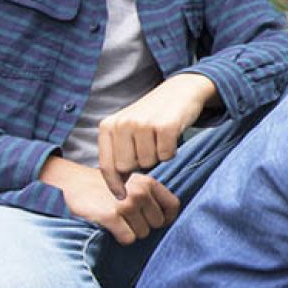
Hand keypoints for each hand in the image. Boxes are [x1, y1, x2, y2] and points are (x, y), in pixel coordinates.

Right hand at [37, 157, 179, 244]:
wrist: (73, 184)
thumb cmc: (106, 187)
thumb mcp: (132, 183)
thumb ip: (150, 195)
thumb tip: (166, 218)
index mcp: (149, 183)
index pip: (173, 205)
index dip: (167, 218)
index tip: (156, 222)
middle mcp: (140, 192)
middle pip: (157, 223)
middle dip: (144, 226)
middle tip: (128, 220)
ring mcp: (126, 204)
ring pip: (143, 233)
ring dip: (132, 232)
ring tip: (118, 222)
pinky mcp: (111, 216)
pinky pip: (128, 238)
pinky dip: (121, 238)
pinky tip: (112, 228)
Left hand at [98, 73, 216, 197]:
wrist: (180, 90)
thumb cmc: (152, 115)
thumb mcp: (128, 128)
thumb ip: (119, 152)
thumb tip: (119, 186)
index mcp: (108, 126)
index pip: (107, 165)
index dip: (114, 184)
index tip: (121, 196)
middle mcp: (122, 124)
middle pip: (127, 167)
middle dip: (140, 164)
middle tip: (149, 148)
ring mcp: (143, 124)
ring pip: (148, 163)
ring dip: (157, 156)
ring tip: (159, 139)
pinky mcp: (164, 126)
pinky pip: (166, 155)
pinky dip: (171, 151)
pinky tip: (171, 136)